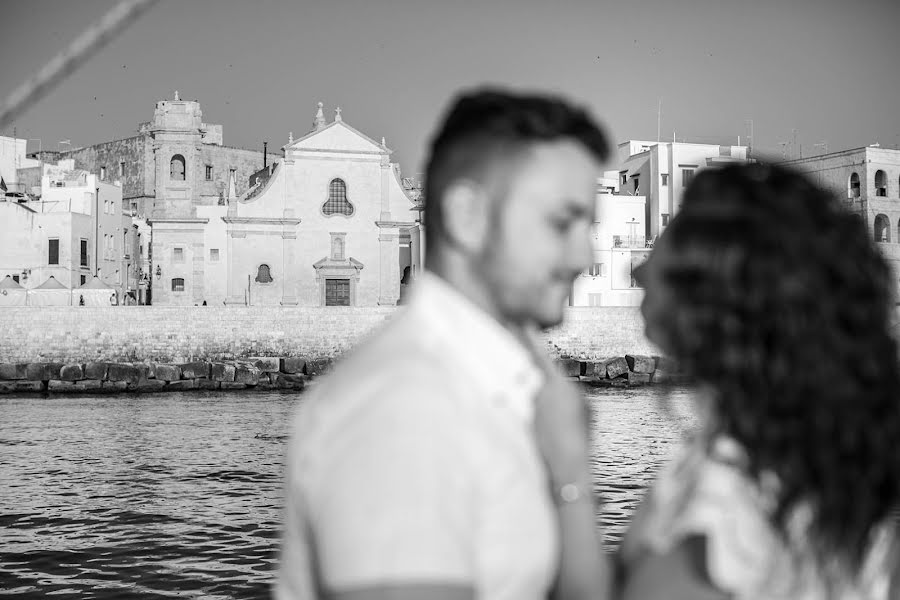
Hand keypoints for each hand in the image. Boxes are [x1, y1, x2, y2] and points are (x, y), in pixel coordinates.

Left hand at [516, 326, 591, 484]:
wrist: (567, 458)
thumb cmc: (580, 430)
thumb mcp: (585, 405)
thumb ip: (572, 390)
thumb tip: (566, 389)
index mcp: (556, 382)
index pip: (541, 355)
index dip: (531, 338)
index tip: (523, 324)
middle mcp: (540, 390)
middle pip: (545, 383)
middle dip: (556, 395)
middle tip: (568, 413)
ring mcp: (533, 406)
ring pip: (544, 401)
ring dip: (554, 411)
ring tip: (566, 427)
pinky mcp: (528, 419)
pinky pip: (541, 415)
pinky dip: (549, 422)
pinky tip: (559, 434)